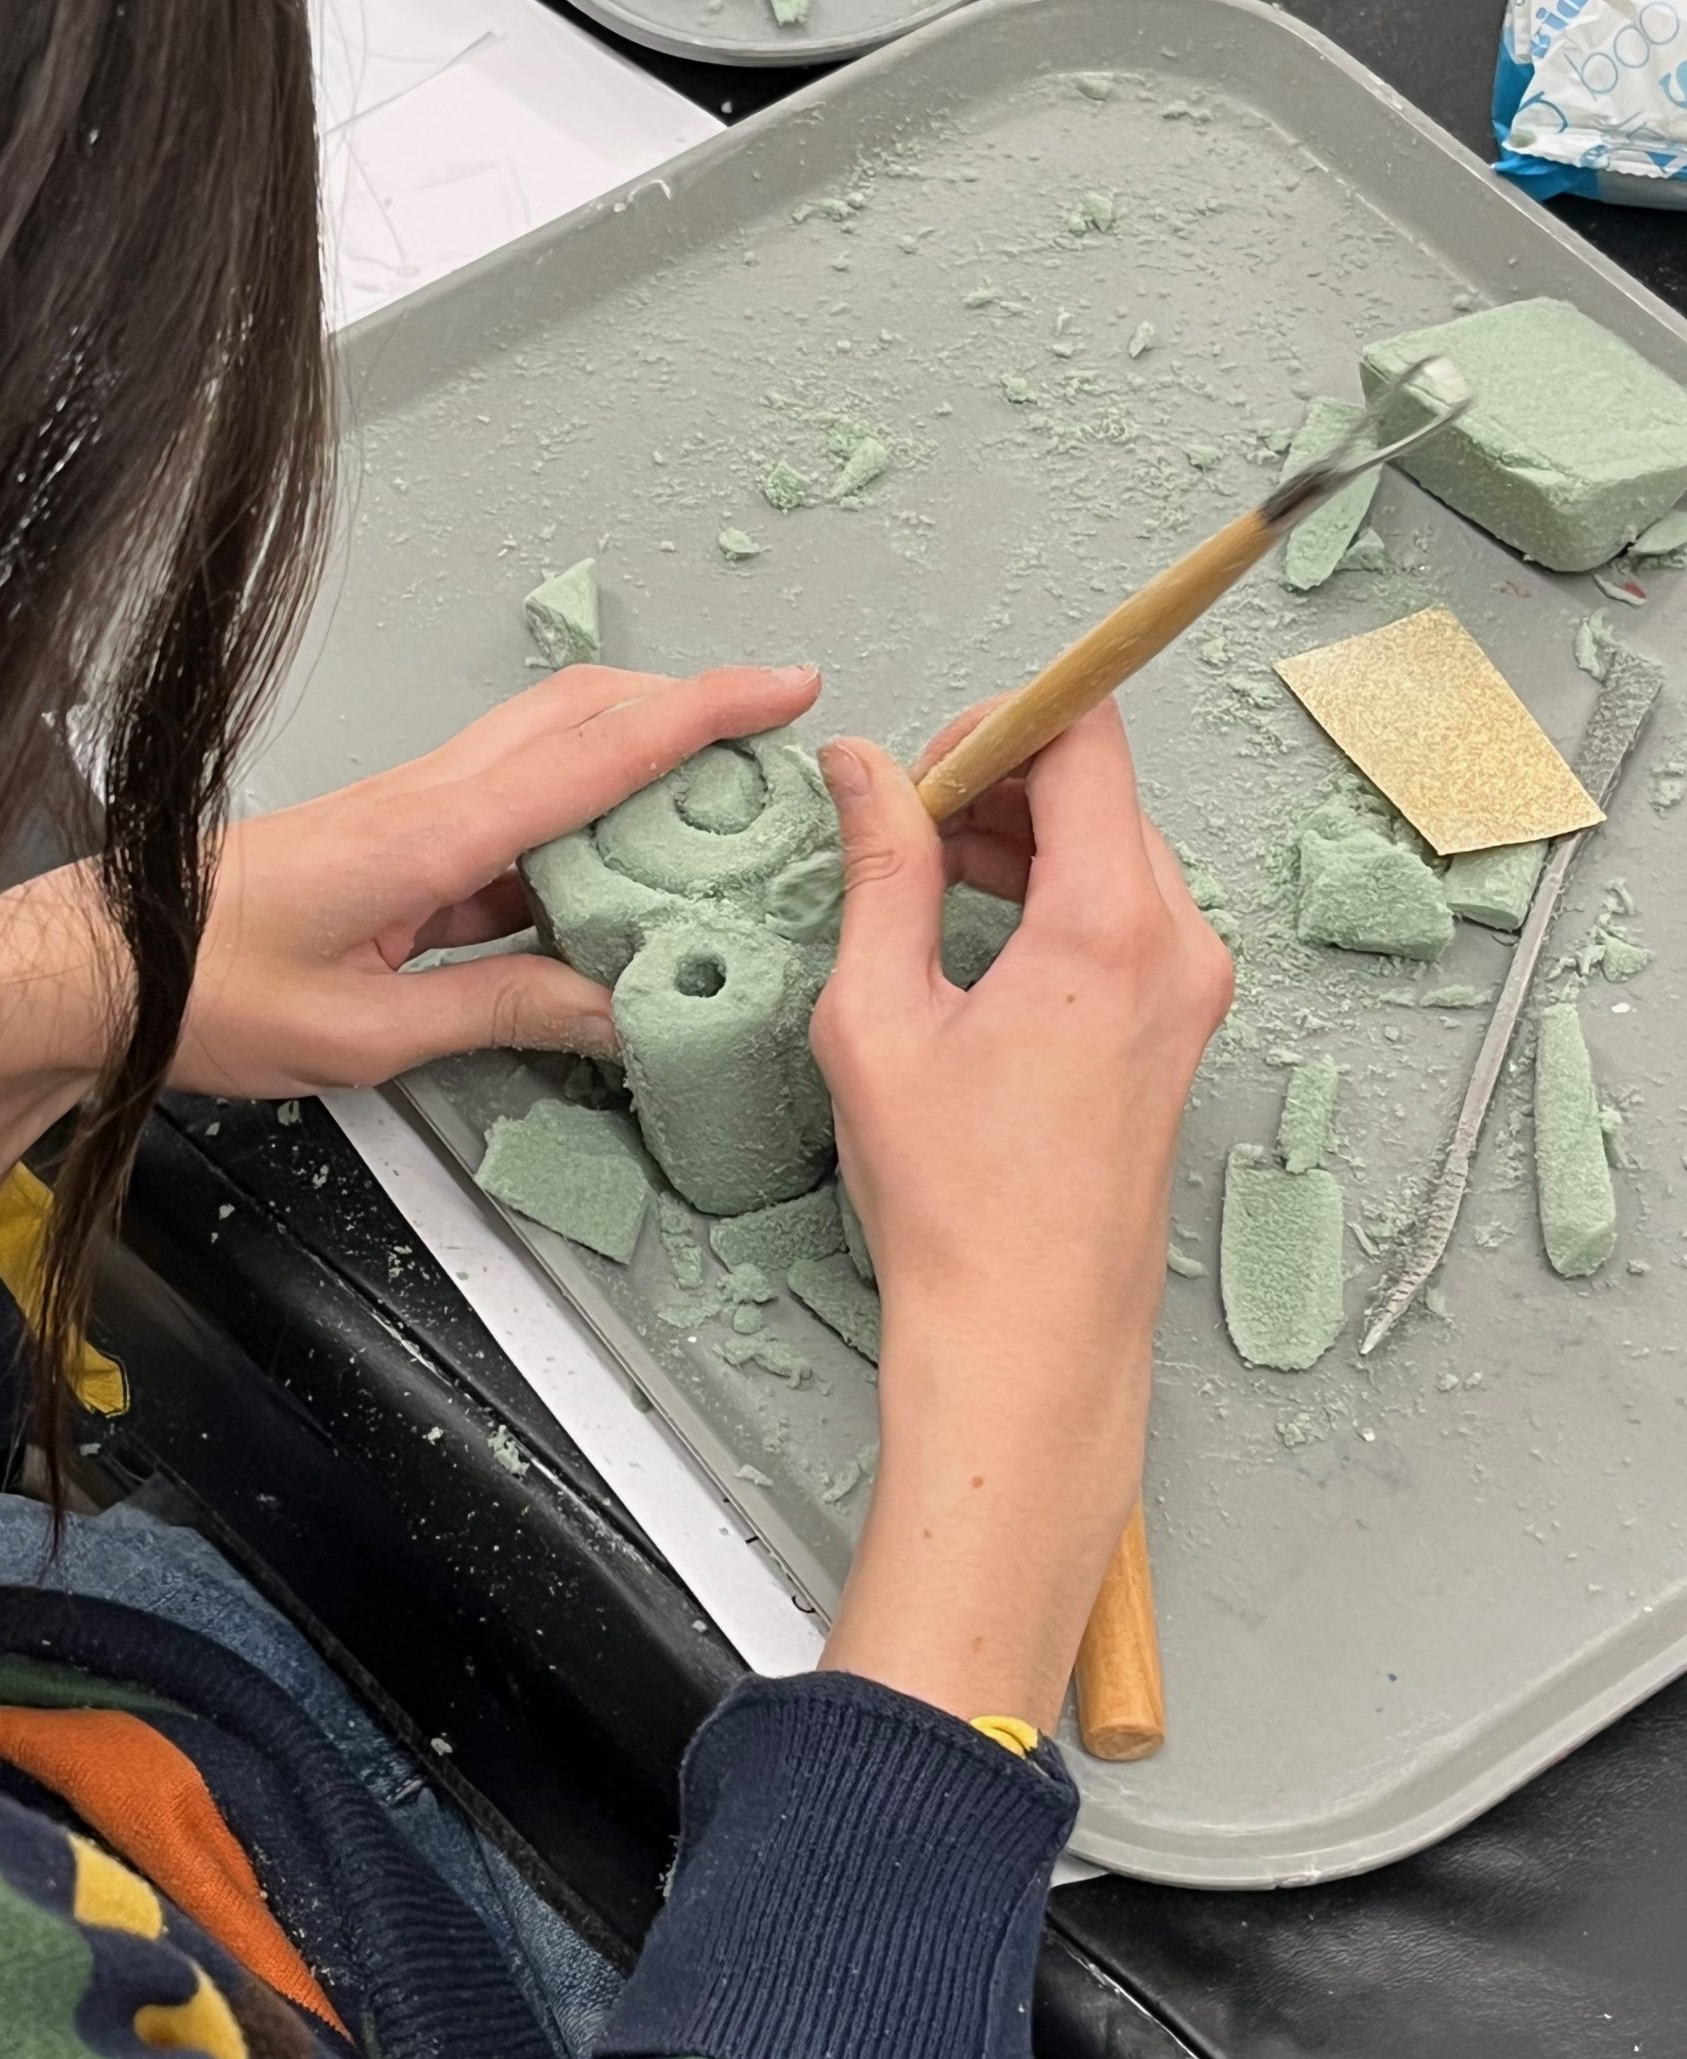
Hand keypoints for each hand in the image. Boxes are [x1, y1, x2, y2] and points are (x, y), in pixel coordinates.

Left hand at [0, 661, 817, 1227]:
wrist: (99, 965)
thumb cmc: (206, 993)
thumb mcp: (368, 1035)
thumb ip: (502, 1012)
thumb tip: (620, 1010)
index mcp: (431, 834)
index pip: (595, 754)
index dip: (701, 716)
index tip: (784, 690)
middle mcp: (428, 798)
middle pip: (580, 716)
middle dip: (686, 709)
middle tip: (771, 737)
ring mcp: (410, 811)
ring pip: (547, 752)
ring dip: (636, 758)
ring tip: (714, 809)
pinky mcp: (395, 841)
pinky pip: (511, 810)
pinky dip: (579, 822)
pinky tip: (614, 880)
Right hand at [814, 703, 1230, 1730]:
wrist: (1029, 1335)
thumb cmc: (955, 1201)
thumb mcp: (879, 1016)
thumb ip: (880, 869)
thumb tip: (865, 770)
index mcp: (1110, 925)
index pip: (1084, 736)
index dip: (995, 723)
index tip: (922, 769)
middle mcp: (1178, 944)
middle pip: (1102, 791)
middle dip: (999, 784)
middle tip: (905, 831)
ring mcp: (1194, 989)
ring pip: (1115, 849)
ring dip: (1025, 839)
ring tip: (928, 885)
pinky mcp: (1183, 1028)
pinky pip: (1127, 914)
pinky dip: (1056, 896)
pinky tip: (980, 940)